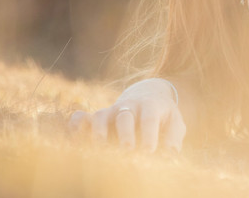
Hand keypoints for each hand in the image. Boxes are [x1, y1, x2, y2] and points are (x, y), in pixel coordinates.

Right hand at [69, 78, 185, 151]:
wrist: (149, 95)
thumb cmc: (164, 115)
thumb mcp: (175, 122)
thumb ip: (174, 137)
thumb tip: (170, 154)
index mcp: (150, 105)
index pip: (149, 118)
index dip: (148, 134)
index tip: (149, 152)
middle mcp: (129, 106)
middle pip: (124, 116)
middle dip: (125, 133)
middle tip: (127, 150)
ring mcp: (111, 110)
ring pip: (101, 116)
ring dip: (99, 132)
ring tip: (100, 149)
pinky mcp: (97, 117)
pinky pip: (81, 117)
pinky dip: (75, 126)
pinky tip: (73, 140)